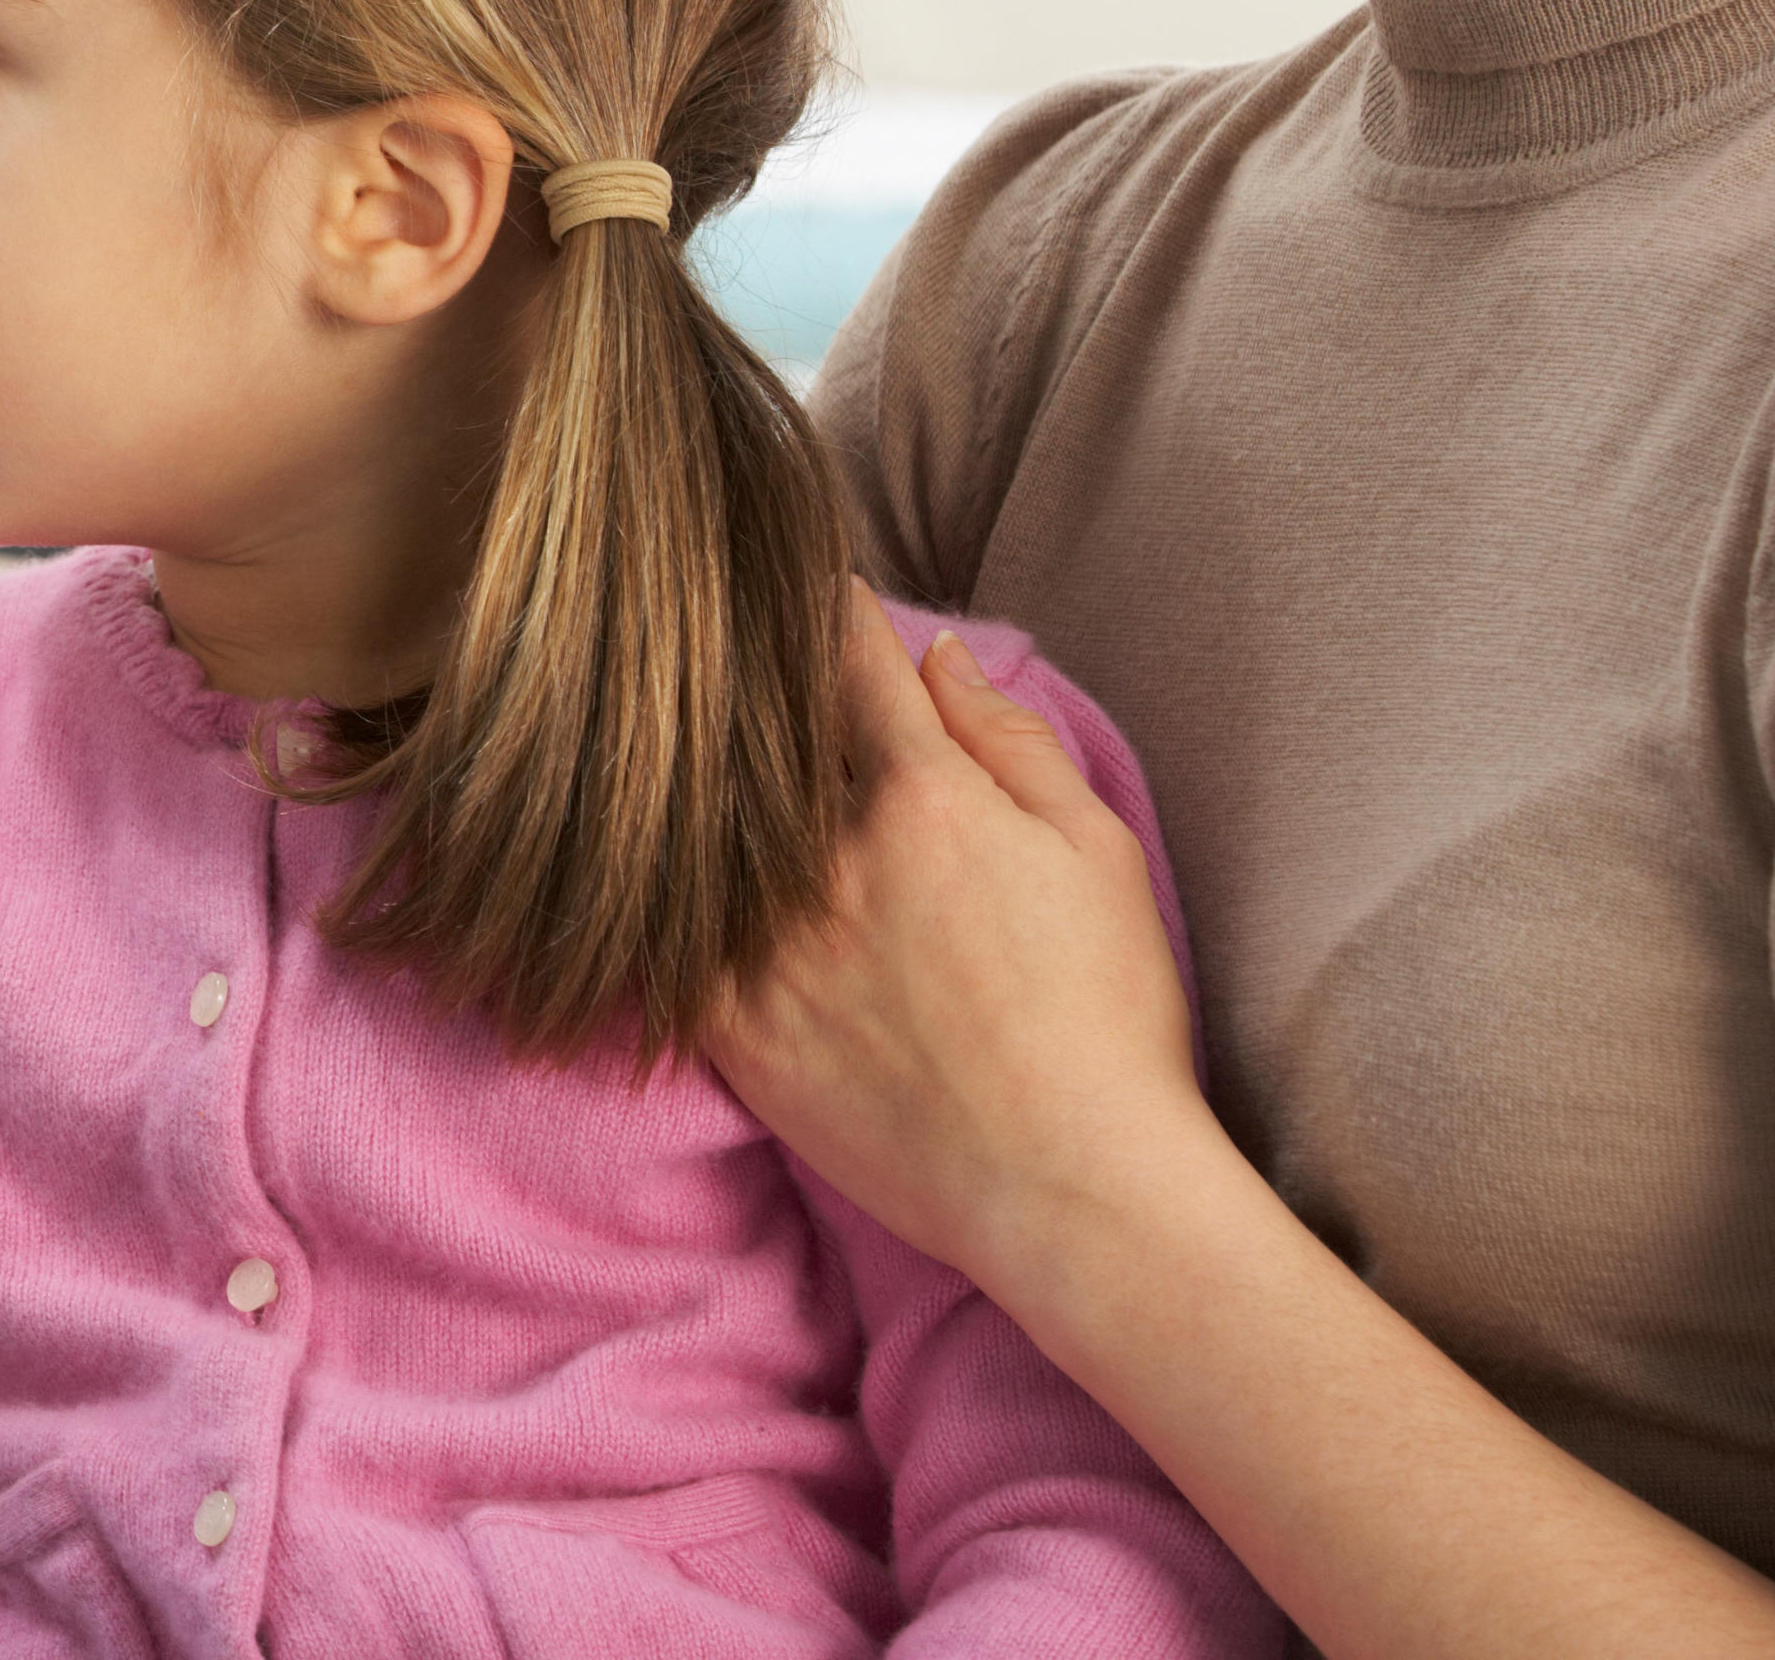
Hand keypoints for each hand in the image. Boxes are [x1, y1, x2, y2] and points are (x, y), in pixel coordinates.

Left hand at [698, 615, 1223, 1294]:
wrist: (1073, 1188)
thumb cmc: (1110, 1018)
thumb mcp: (1096, 851)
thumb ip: (1008, 739)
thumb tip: (938, 651)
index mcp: (922, 800)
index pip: (852, 665)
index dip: (831, 614)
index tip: (809, 586)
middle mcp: (826, 860)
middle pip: (764, 745)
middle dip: (754, 701)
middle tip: (729, 661)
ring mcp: (768, 948)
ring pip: (706, 835)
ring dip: (703, 797)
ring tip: (677, 762)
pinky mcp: (734, 1030)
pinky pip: (673, 940)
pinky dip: (670, 904)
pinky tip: (663, 884)